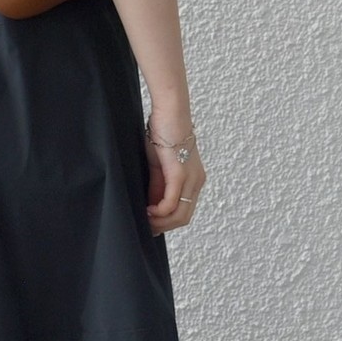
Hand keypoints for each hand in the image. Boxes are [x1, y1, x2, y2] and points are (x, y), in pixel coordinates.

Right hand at [143, 112, 204, 233]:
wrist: (169, 112)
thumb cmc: (163, 133)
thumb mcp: (159, 166)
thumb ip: (157, 186)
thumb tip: (151, 206)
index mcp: (194, 180)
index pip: (184, 212)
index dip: (166, 223)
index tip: (149, 225)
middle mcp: (197, 182)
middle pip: (183, 218)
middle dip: (163, 227)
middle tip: (145, 227)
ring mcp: (191, 179)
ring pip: (179, 215)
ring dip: (160, 222)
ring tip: (144, 219)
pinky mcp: (180, 174)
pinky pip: (171, 203)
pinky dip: (159, 212)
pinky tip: (147, 209)